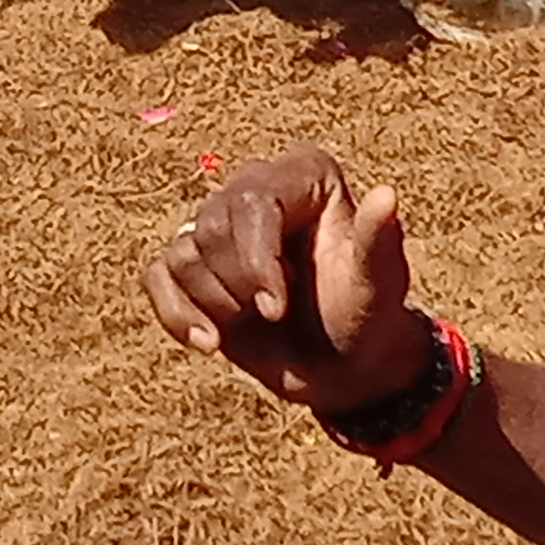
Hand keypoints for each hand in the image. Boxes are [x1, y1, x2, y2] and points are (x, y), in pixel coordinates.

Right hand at [143, 145, 432, 416]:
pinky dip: (175, 314)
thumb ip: (378, 241)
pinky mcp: (193, 265)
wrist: (345, 367)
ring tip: (252, 325)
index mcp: (304, 177)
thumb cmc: (368, 317)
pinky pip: (157, 275)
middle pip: (209, 227)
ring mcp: (220, 228)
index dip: (254, 261)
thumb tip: (387, 196)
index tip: (276, 311)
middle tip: (274, 318)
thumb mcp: (379, 284)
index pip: (252, 203)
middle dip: (236, 287)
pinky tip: (209, 344)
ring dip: (213, 305)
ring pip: (182, 254)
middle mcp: (257, 191)